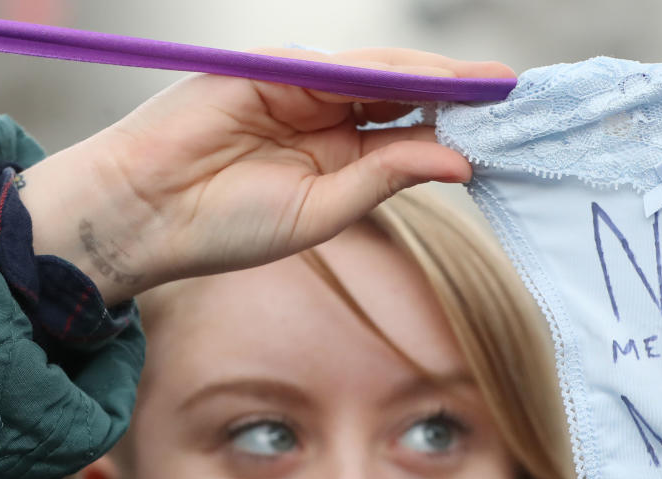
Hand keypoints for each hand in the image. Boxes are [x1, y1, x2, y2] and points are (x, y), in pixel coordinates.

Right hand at [18, 48, 514, 303]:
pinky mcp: (275, 70)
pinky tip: (434, 82)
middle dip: (458, 94)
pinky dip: (390, 73)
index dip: (457, 130)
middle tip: (513, 93)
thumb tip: (459, 162)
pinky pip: (342, 68)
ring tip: (489, 84)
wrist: (148, 214)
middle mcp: (327, 120)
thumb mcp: (323, 212)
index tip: (507, 132)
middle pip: (406, 97)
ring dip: (437, 76)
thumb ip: (386, 178)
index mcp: (339, 159)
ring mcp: (301, 91)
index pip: (409, 135)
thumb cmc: (227, 227)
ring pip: (382, 77)